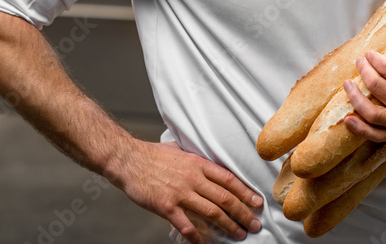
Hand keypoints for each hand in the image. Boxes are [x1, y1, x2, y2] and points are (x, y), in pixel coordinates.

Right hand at [113, 140, 262, 242]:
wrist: (128, 160)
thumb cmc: (153, 155)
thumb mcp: (180, 149)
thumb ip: (196, 158)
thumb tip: (209, 161)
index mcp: (198, 164)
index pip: (229, 179)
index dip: (245, 192)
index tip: (257, 202)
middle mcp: (193, 178)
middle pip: (225, 198)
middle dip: (243, 213)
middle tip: (254, 224)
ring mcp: (180, 193)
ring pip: (211, 213)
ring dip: (228, 226)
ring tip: (239, 234)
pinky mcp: (166, 207)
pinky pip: (186, 225)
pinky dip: (197, 237)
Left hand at [342, 39, 385, 142]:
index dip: (374, 60)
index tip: (368, 54)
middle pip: (376, 87)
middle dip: (364, 71)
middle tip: (359, 62)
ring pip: (371, 112)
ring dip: (355, 97)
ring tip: (347, 85)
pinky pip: (376, 135)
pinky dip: (360, 129)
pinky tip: (348, 120)